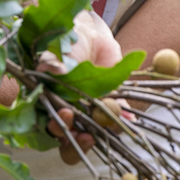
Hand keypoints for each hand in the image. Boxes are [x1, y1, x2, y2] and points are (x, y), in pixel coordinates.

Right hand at [38, 10, 122, 163]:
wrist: (90, 36)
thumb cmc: (68, 45)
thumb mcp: (59, 52)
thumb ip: (52, 62)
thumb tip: (49, 69)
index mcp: (49, 105)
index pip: (49, 128)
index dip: (57, 129)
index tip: (67, 116)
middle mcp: (68, 115)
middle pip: (69, 143)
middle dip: (77, 143)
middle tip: (86, 135)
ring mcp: (89, 114)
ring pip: (94, 136)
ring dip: (102, 136)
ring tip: (111, 126)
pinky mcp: (109, 107)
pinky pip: (118, 121)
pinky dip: (124, 122)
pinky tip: (130, 120)